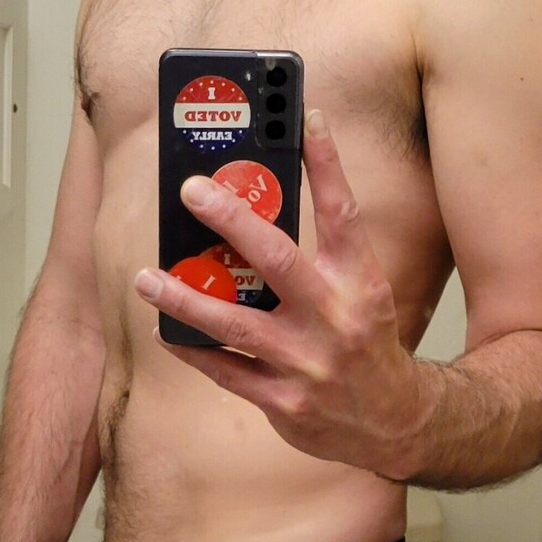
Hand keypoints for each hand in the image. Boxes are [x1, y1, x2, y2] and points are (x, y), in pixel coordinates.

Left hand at [133, 110, 423, 478]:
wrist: (395, 422)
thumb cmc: (368, 346)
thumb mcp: (362, 293)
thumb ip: (320, 258)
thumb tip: (256, 216)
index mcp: (359, 283)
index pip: (344, 213)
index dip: (326, 163)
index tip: (306, 118)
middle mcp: (335, 318)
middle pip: (278, 259)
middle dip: (232, 220)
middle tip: (193, 190)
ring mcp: (307, 363)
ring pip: (235, 324)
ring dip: (184, 299)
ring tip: (145, 277)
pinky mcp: (284, 401)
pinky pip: (227, 371)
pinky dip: (194, 350)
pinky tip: (167, 331)